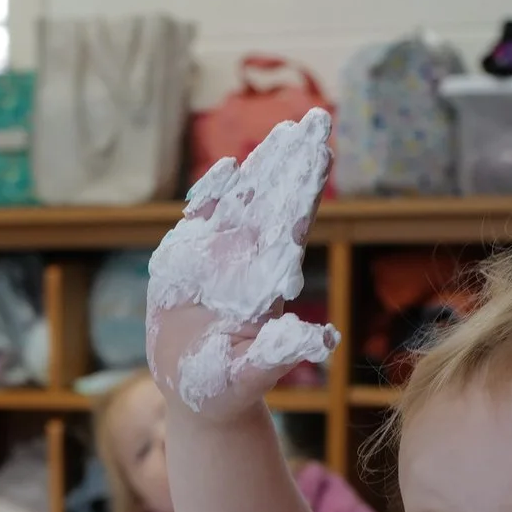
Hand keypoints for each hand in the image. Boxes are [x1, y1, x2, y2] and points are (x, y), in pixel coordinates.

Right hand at [145, 109, 337, 414]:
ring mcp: (218, 258)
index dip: (305, 188)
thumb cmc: (226, 389)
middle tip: (318, 118)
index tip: (324, 152)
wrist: (197, 393)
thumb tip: (322, 340)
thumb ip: (280, 354)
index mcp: (267, 281)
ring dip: (262, 167)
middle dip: (294, 161)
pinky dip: (211, 193)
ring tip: (285, 131)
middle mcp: (248, 261)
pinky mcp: (187, 262)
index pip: (291, 224)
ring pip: (243, 201)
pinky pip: (201, 219)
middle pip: (274, 200)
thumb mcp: (250, 376)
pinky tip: (224, 168)